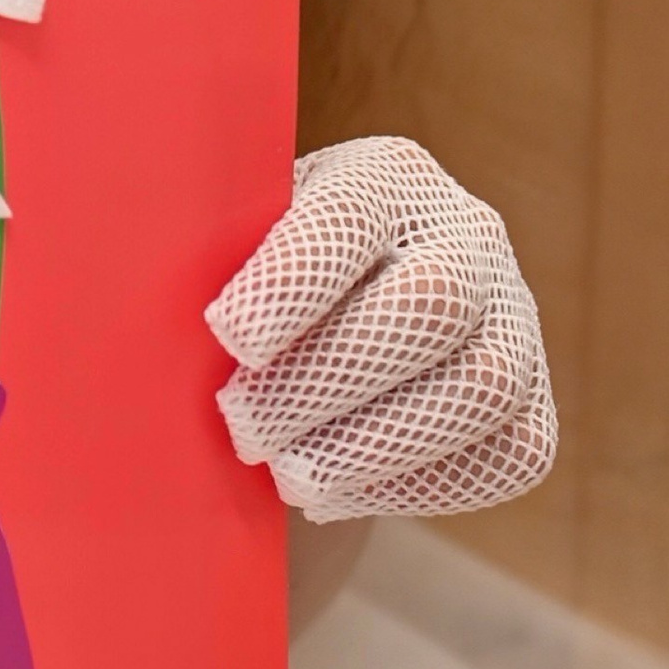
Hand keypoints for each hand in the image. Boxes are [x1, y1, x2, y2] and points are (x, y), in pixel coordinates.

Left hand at [208, 136, 554, 522]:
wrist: (334, 333)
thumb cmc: (254, 285)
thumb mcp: (231, 246)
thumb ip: (207, 261)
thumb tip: (136, 305)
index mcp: (384, 176)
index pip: (353, 214)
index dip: (296, 278)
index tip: (230, 337)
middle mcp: (466, 234)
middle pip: (429, 302)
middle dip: (327, 377)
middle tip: (241, 425)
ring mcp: (513, 321)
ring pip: (479, 386)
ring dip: (371, 444)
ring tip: (285, 475)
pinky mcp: (533, 407)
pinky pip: (504, 455)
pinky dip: (415, 485)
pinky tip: (335, 491)